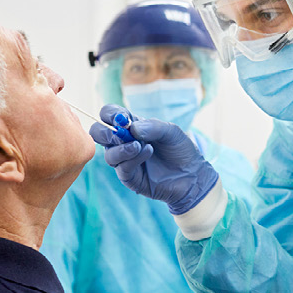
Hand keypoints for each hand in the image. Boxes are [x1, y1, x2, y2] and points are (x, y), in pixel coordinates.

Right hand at [91, 105, 219, 214]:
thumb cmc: (181, 150)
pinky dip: (133, 159)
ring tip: (141, 146)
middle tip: (118, 133)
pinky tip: (148, 153)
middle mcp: (124, 143)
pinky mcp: (129, 177)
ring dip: (122, 148)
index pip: (109, 115)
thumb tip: (130, 127)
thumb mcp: (171, 131)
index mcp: (131, 127)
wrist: (193, 175)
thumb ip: (152, 126)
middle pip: (98, 134)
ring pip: (108, 154)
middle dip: (104, 132)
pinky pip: (122, 168)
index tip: (120, 117)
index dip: (109, 114)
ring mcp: (125, 161)